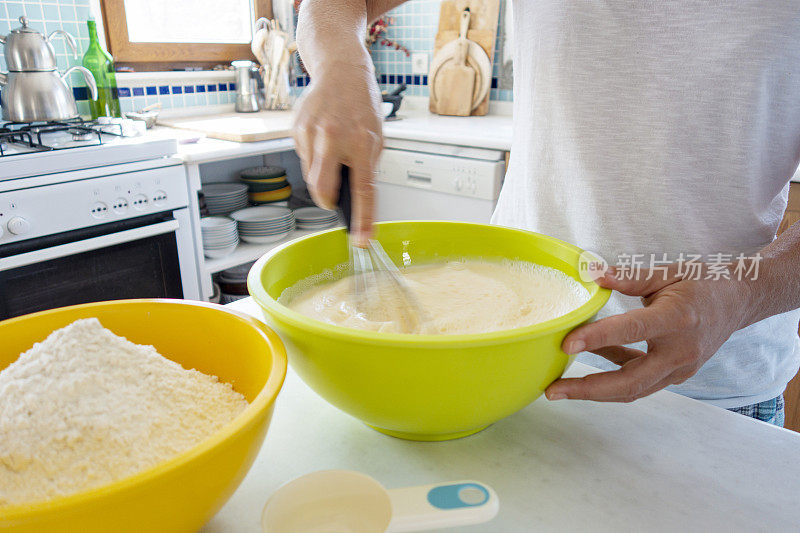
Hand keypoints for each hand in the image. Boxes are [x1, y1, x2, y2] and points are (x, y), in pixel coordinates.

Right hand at [292, 63, 383, 245]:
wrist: (340, 69)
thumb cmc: (361, 103)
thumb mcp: (377, 136)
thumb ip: (366, 166)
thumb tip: (356, 196)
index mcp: (361, 142)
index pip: (363, 191)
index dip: (363, 220)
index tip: (361, 240)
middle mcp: (334, 138)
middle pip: (322, 190)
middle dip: (327, 201)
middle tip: (333, 198)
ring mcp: (312, 134)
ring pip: (312, 175)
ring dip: (322, 172)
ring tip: (333, 148)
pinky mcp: (296, 130)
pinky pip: (304, 157)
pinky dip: (314, 155)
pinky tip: (322, 137)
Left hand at [545, 263, 750, 401]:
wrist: (739, 301)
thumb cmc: (702, 283)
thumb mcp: (667, 273)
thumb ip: (629, 277)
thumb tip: (591, 272)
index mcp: (677, 318)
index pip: (631, 330)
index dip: (598, 339)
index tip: (567, 344)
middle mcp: (680, 351)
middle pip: (630, 382)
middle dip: (587, 389)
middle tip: (552, 390)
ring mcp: (680, 368)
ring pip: (633, 389)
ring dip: (595, 390)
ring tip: (560, 388)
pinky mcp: (676, 375)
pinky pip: (639, 381)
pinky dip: (614, 375)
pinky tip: (592, 362)